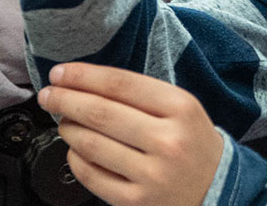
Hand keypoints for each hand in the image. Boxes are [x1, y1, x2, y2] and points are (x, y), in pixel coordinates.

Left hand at [40, 64, 225, 205]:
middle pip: (100, 113)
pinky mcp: (138, 202)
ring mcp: (153, 175)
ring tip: (64, 122)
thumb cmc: (191, 142)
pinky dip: (75, 159)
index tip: (60, 73)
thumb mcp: (181, 108)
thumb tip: (82, 82)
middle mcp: (168, 142)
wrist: (217, 189)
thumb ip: (139, 93)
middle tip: (49, 95)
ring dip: (68, 129)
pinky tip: (75, 150)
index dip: (82, 76)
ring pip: (91, 144)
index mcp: (180, 109)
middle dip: (65, 100)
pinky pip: (92, 176)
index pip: (119, 84)